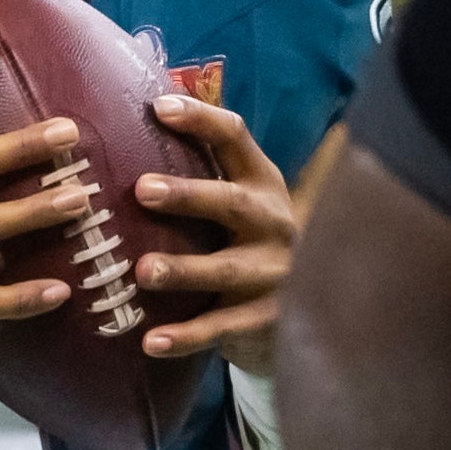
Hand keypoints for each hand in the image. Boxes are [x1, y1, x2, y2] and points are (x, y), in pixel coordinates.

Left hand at [137, 94, 298, 370]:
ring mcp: (274, 274)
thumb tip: (143, 112)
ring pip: (226, 271)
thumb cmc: (249, 240)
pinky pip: (222, 328)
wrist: (308, 310)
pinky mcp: (265, 320)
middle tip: (141, 190)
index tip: (158, 107)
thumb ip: (204, 168)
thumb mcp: (240, 200)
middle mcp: (274, 223)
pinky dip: (186, 336)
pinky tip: (150, 342)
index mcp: (263, 183)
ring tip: (142, 271)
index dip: (201, 120)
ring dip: (184, 270)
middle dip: (188, 196)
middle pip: (232, 204)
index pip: (236, 139)